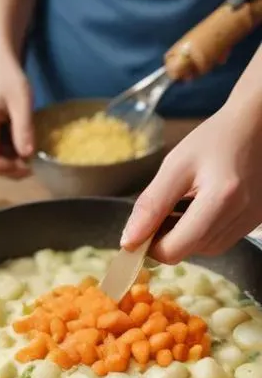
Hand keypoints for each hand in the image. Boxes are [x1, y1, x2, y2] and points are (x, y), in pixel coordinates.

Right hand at [0, 49, 34, 177]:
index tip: (30, 165)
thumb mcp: (22, 101)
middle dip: (7, 169)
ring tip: (24, 151)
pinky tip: (14, 143)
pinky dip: (0, 153)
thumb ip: (24, 129)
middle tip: (30, 163)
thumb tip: (28, 156)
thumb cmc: (9, 77)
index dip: (10, 169)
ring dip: (4, 162)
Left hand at [121, 101, 261, 262]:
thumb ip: (151, 205)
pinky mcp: (258, 220)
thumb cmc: (215, 139)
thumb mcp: (175, 166)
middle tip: (161, 211)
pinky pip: (223, 239)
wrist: (257, 126)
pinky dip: (205, 231)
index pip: (175, 250)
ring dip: (187, 236)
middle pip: (191, 251)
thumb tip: (129, 241)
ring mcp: (254, 219)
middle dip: (168, 238)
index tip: (141, 229)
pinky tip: (201, 207)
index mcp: (220, 199)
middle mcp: (243, 214)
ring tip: (182, 205)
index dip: (150, 246)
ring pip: (207, 249)